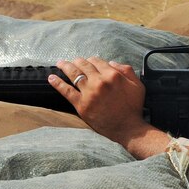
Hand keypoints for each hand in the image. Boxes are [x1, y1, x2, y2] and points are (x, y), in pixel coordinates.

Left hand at [49, 57, 169, 157]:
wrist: (128, 128)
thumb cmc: (133, 107)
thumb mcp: (137, 85)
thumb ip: (126, 70)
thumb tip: (111, 62)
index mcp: (112, 75)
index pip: (97, 61)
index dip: (91, 60)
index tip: (88, 62)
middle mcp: (99, 81)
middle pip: (84, 65)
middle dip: (77, 61)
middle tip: (72, 61)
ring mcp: (89, 93)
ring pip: (73, 74)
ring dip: (65, 66)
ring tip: (59, 63)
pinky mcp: (81, 104)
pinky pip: (66, 91)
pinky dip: (57, 83)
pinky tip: (51, 78)